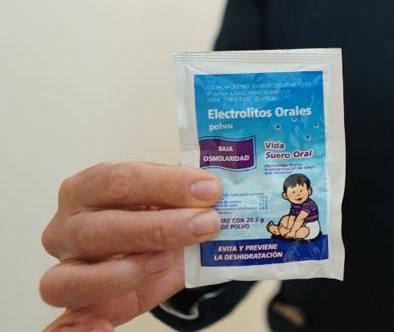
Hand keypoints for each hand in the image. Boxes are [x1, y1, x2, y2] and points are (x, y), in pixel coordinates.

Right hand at [40, 162, 223, 330]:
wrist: (155, 255)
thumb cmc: (156, 217)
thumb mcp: (170, 201)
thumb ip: (188, 198)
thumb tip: (224, 193)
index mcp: (89, 187)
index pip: (121, 180)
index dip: (167, 184)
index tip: (210, 189)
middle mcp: (68, 225)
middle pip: (103, 227)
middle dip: (158, 227)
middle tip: (207, 224)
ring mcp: (65, 266)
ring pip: (77, 276)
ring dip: (128, 272)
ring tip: (167, 262)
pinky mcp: (74, 303)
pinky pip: (65, 320)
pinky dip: (80, 328)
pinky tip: (104, 329)